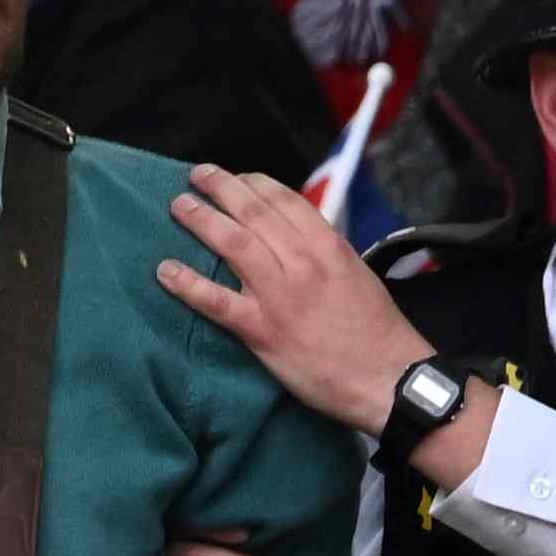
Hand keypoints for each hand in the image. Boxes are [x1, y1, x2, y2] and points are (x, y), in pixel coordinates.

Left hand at [158, 165, 446, 449]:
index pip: (284, 200)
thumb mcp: (358, 276)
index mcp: (328, 247)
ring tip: (180, 207)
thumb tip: (299, 238)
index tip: (237, 178)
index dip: (254, 183)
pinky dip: (187, 284)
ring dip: (200, 220)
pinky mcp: (262, 330)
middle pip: (251, 212)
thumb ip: (326, 253)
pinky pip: (216, 300)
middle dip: (220, 187)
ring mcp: (279, 295)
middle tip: (196, 177)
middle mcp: (301, 262)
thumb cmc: (378, 332)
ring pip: (230, 243)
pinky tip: (166, 271)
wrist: (389, 379)